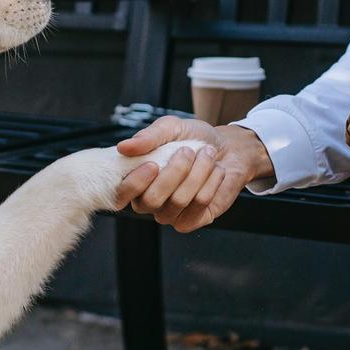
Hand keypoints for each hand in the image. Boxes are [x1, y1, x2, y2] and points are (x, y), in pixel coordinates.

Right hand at [113, 116, 274, 231]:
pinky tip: (216, 170)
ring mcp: (170, 214)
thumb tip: (123, 147)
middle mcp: (149, 202)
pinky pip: (199, 204)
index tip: (153, 164)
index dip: (134, 184)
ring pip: (178, 201)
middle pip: (152, 200)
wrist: (228, 148)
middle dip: (174, 172)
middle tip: (188, 151)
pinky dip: (211, 181)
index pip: (121, 195)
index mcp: (136, 181)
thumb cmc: (193, 139)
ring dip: (197, 172)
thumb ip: (148, 137)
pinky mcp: (192, 220)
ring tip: (207, 154)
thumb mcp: (170, 128)